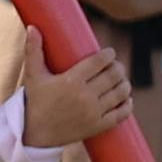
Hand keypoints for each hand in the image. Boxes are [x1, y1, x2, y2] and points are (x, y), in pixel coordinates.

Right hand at [14, 47, 133, 149]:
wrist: (34, 134)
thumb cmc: (35, 102)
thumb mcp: (33, 76)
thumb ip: (34, 50)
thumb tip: (33, 26)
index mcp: (71, 81)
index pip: (99, 62)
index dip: (109, 55)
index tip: (109, 53)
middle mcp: (85, 96)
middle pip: (113, 75)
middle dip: (118, 67)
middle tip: (116, 66)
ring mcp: (93, 113)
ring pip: (120, 93)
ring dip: (125, 84)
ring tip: (121, 80)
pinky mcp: (98, 126)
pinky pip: (121, 114)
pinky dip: (127, 105)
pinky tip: (126, 99)